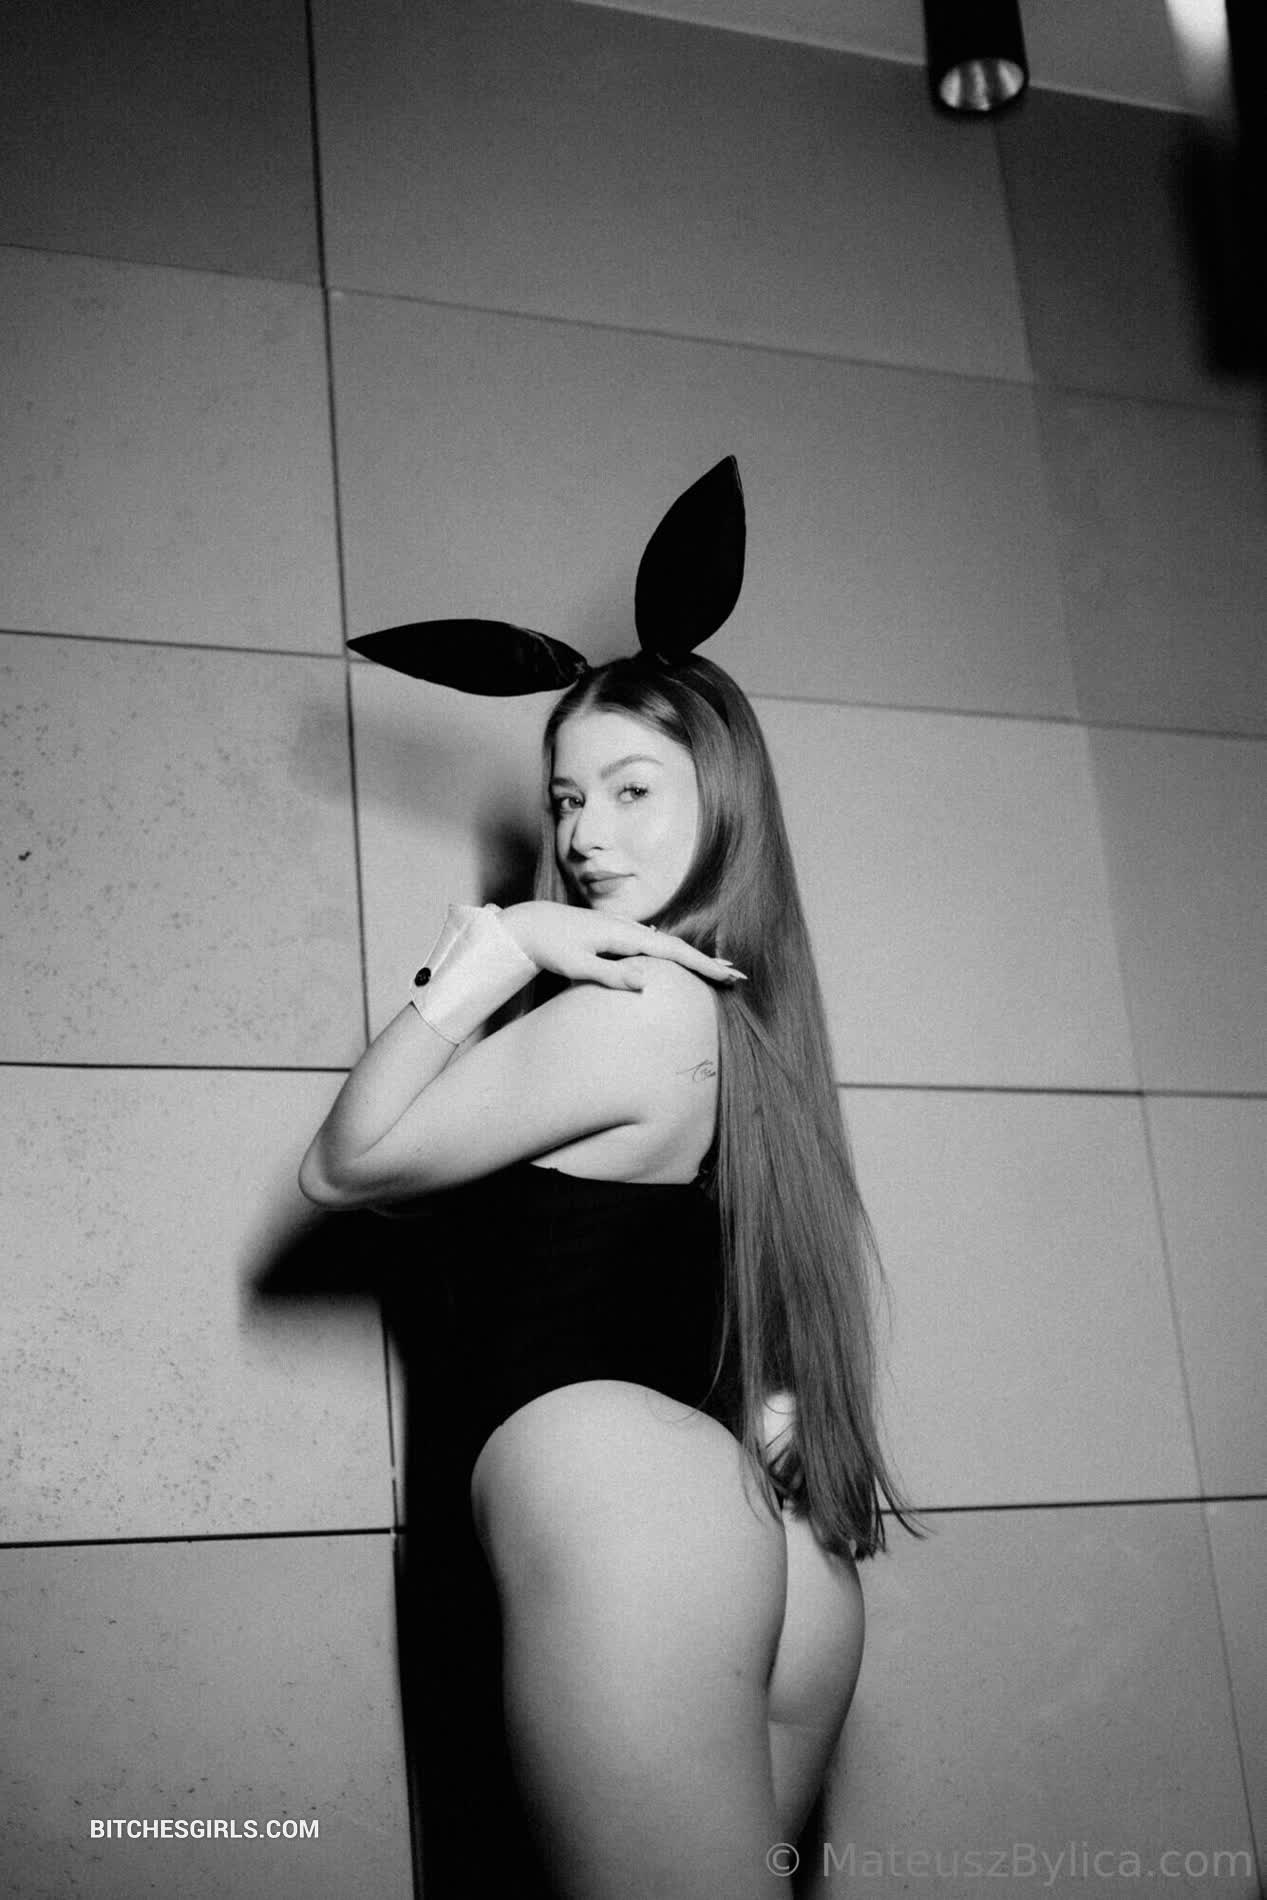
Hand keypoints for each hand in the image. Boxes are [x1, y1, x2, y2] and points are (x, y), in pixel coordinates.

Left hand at [499, 901, 745, 990]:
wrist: (529, 924)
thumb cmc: (551, 947)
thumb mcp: (577, 966)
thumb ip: (611, 975)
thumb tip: (647, 982)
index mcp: (624, 935)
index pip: (673, 952)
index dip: (703, 964)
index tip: (728, 975)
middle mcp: (629, 929)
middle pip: (677, 946)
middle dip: (707, 961)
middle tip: (737, 976)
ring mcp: (623, 931)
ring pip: (667, 945)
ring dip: (693, 958)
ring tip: (718, 969)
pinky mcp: (616, 935)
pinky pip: (654, 945)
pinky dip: (673, 954)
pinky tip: (681, 959)